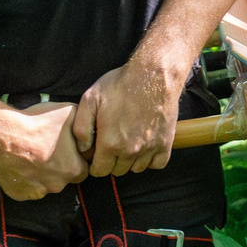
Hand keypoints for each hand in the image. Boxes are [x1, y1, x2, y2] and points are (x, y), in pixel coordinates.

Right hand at [0, 102, 85, 199]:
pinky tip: (20, 163)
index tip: (66, 149)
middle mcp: (57, 185)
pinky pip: (26, 188)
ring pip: (44, 184)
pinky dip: (25, 178)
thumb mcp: (69, 113)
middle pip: (63, 178)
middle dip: (58, 167)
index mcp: (73, 169)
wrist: (1, 135)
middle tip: (47, 150)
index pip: (83, 169)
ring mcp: (37, 192)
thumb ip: (84, 125)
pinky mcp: (19, 194)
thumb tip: (89, 128)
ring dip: (41, 173)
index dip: (76, 158)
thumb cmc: (36, 124)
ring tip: (31, 155)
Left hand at [73, 54, 185, 175]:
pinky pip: (157, 164)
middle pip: (118, 171)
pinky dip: (151, 159)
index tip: (98, 152)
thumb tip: (83, 148)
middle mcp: (130, 151)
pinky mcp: (165, 144)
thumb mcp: (90, 99)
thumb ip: (81, 127)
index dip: (96, 163)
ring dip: (131, 160)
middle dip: (112, 161)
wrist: (153, 75)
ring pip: (137, 169)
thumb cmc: (121, 85)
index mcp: (110, 143)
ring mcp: (150, 149)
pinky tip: (145, 146)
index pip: (99, 171)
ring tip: (129, 143)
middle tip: (113, 143)